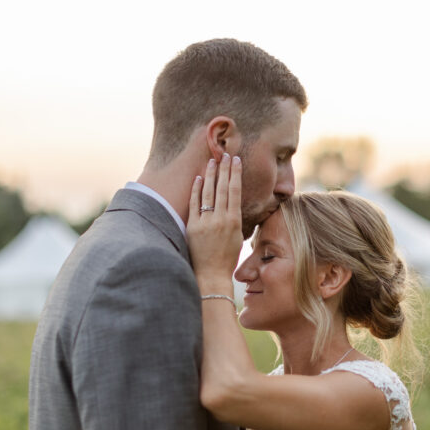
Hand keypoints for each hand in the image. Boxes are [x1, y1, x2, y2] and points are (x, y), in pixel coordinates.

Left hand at [187, 153, 242, 291]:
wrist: (211, 276)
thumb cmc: (226, 258)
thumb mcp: (238, 237)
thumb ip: (235, 219)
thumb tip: (233, 203)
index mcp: (234, 221)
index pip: (234, 191)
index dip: (235, 174)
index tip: (236, 160)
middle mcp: (220, 219)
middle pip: (222, 188)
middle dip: (224, 169)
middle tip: (225, 154)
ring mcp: (205, 222)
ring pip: (208, 193)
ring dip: (210, 175)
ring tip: (213, 161)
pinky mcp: (192, 227)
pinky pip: (194, 204)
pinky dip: (196, 190)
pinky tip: (198, 179)